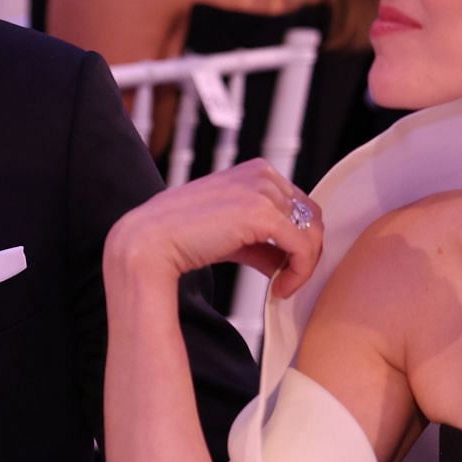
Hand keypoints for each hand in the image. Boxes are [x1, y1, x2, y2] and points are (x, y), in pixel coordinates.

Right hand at [103, 158, 323, 295]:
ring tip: (280, 287)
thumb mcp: (230, 234)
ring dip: (303, 265)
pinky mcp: (262, 214)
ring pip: (312, 232)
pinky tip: (278, 290)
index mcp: (255, 171)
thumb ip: (260, 242)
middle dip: (305, 253)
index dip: (298, 240)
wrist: (149, 243)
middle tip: (287, 281)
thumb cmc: (181, 238)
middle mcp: (262, 174)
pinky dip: (299, 273)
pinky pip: (303, 248)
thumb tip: (286, 263)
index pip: (299, 205)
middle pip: (312, 216)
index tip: (283, 269)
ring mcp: (262, 191)